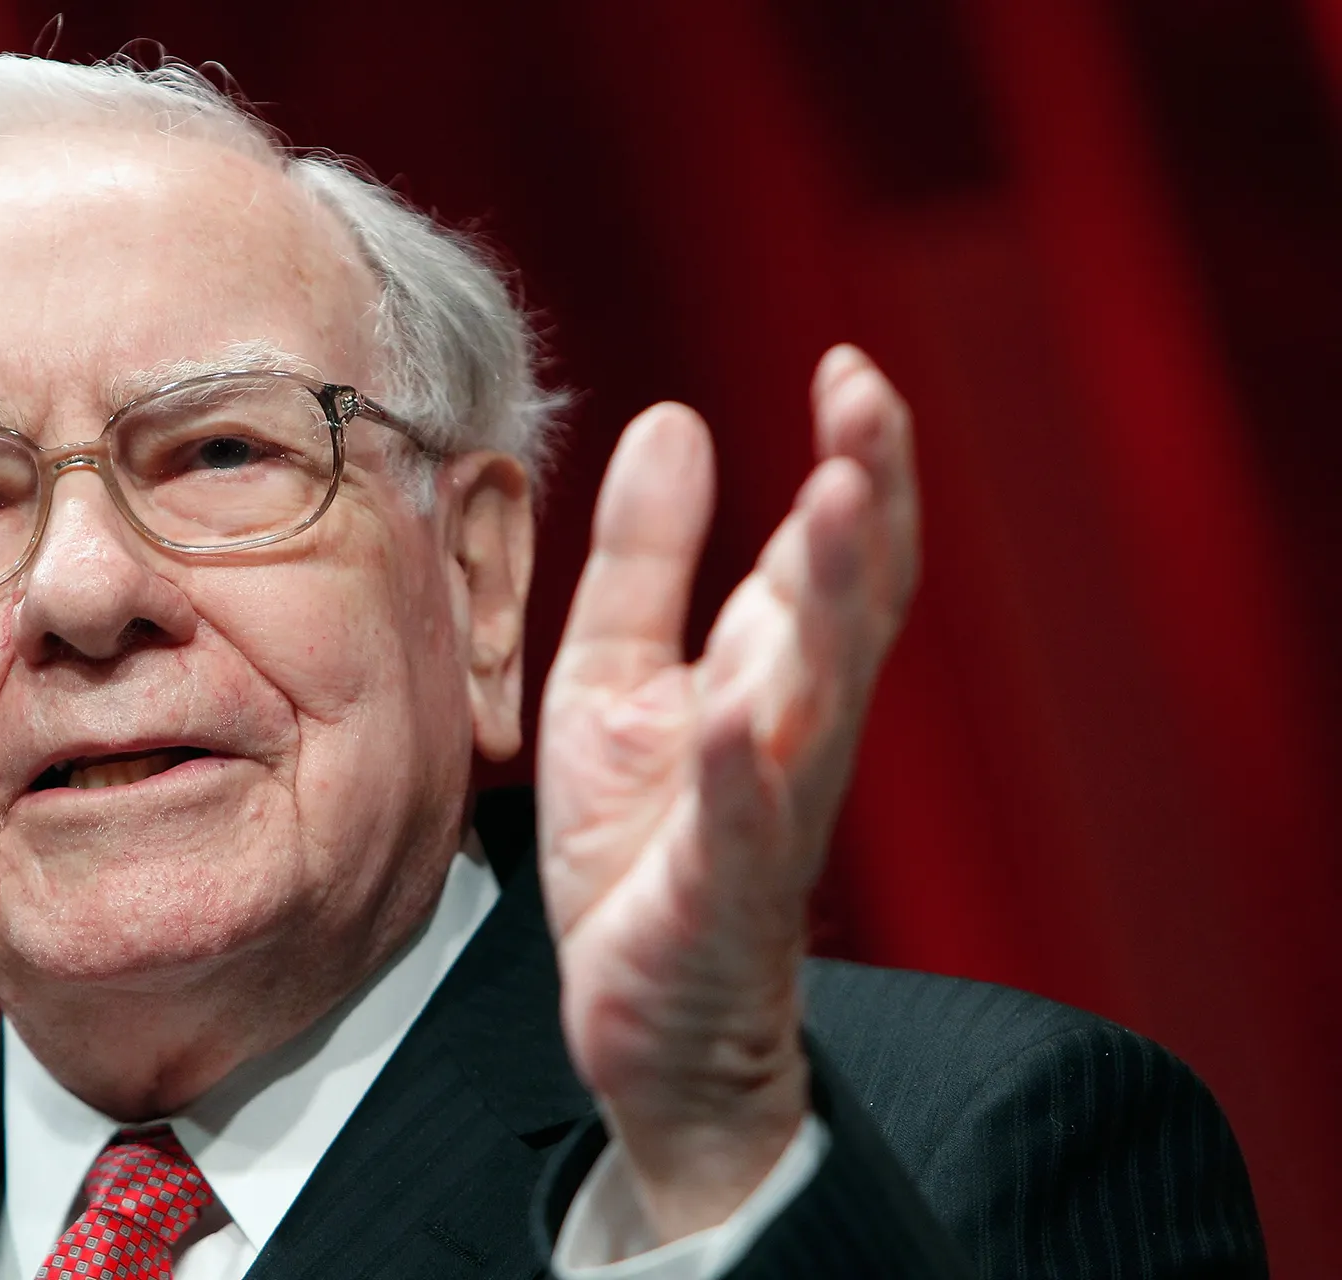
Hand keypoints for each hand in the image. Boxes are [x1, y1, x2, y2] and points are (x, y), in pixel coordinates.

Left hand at [537, 345, 919, 1239]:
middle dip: (866, 505)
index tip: (850, 364)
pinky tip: (734, 711)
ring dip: (835, 603)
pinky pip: (740, 826)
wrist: (642, 1011)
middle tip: (867, 404)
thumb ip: (647, 559)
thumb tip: (677, 416)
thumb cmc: (642, 842)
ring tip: (838, 503)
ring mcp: (765, 812)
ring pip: (820, 697)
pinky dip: (740, 770)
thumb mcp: (616, 674)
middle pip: (851, 606)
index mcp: (769, 672)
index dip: (857, 459)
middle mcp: (789, 731)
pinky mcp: (717, 892)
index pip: (834, 553)